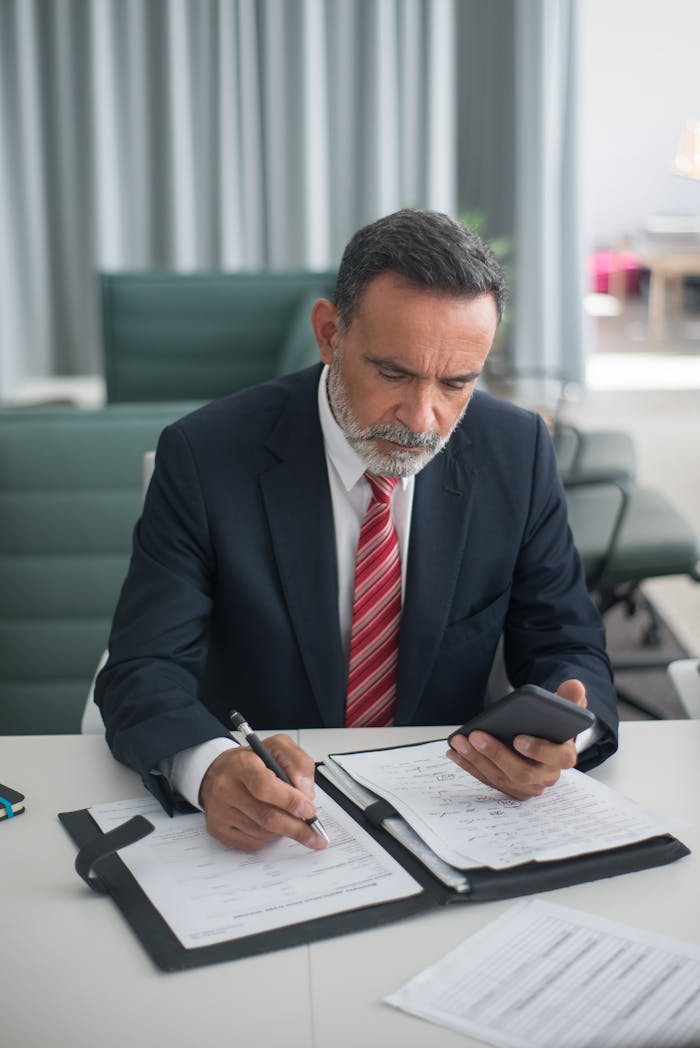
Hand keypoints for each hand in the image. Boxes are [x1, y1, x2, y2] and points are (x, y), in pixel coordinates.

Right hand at [199, 733, 326, 851]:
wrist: (218, 772)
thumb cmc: (252, 761)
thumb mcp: (278, 748)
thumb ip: (299, 764)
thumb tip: (306, 795)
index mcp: (242, 763)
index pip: (265, 786)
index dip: (290, 801)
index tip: (309, 810)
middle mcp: (226, 788)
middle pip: (266, 816)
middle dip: (296, 828)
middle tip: (315, 834)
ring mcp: (220, 811)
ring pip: (263, 832)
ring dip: (283, 831)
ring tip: (291, 820)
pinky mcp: (219, 829)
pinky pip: (253, 842)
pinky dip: (269, 838)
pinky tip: (271, 825)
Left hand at [446, 679, 586, 799]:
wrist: (543, 740)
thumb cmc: (551, 724)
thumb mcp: (563, 708)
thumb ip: (570, 698)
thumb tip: (575, 686)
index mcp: (564, 757)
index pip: (557, 758)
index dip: (538, 750)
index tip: (518, 738)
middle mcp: (547, 776)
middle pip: (522, 772)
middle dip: (496, 754)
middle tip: (476, 736)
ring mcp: (528, 785)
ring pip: (501, 778)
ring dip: (477, 760)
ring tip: (460, 741)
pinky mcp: (510, 788)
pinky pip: (488, 780)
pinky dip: (470, 766)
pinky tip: (455, 752)